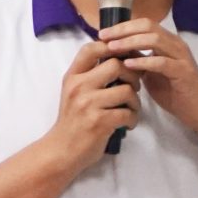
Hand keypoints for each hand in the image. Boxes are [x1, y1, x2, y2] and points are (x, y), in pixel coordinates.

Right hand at [52, 36, 141, 165]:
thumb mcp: (75, 92)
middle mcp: (79, 87)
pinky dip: (133, 118)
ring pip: (126, 90)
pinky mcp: (99, 121)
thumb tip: (121, 57)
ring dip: (135, 101)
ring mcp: (88, 104)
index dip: (113, 47)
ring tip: (130, 109)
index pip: (91, 48)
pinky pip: (128, 112)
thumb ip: (91, 75)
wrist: (61, 150)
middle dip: (132, 75)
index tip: (125, 58)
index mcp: (73, 77)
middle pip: (117, 65)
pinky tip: (127, 123)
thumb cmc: (73, 120)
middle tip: (133, 88)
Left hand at [98, 20, 197, 146]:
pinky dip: (143, 61)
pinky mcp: (183, 72)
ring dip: (130, 42)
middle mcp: (176, 45)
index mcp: (168, 42)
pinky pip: (161, 62)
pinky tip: (128, 64)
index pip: (144, 24)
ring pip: (154, 40)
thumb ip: (139, 61)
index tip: (103, 33)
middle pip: (148, 27)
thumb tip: (117, 53)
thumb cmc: (175, 92)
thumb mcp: (152, 74)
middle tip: (103, 37)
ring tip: (112, 48)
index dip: (123, 26)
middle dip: (123, 31)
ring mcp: (181, 57)